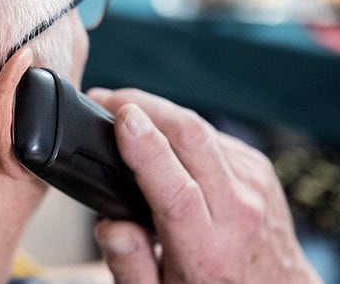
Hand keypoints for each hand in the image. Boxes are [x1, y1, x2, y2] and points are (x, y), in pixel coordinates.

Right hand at [88, 88, 321, 283]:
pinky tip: (163, 134)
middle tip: (107, 99)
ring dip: (159, 111)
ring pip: (199, 126)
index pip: (176, 190)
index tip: (122, 118)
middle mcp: (237, 210)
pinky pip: (211, 133)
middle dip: (144, 105)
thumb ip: (129, 265)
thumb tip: (110, 225)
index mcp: (206, 249)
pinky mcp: (257, 166)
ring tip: (128, 113)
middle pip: (191, 137)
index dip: (146, 148)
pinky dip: (180, 127)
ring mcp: (252, 182)